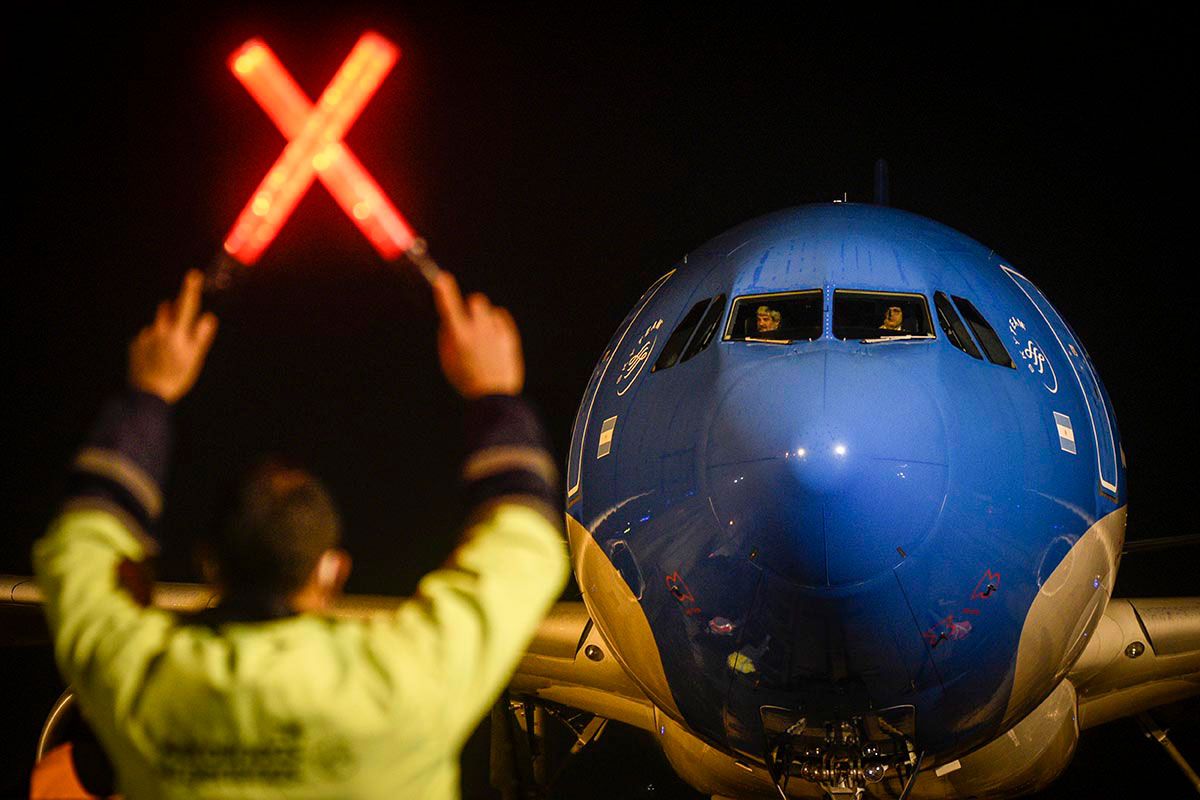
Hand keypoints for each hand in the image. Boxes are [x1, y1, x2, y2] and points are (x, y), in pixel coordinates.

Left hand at [128, 270, 218, 403]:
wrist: (148, 395)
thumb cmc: (177, 377)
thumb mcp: (194, 358)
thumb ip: (201, 336)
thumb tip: (209, 318)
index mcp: (176, 332)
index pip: (186, 305)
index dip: (191, 289)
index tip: (194, 275)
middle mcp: (159, 330)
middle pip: (168, 309)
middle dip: (175, 312)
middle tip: (181, 330)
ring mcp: (145, 336)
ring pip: (157, 324)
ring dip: (164, 330)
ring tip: (168, 352)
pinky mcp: (135, 344)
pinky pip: (147, 336)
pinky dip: (153, 342)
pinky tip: (155, 359)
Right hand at [431, 272, 523, 398]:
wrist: (493, 397)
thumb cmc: (465, 378)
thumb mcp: (447, 359)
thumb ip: (447, 335)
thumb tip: (450, 318)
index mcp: (459, 336)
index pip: (449, 305)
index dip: (444, 290)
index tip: (441, 279)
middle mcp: (478, 331)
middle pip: (476, 300)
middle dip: (470, 306)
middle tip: (467, 320)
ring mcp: (496, 333)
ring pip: (489, 309)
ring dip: (483, 316)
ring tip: (482, 335)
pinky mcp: (509, 337)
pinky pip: (501, 317)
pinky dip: (495, 322)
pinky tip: (492, 336)